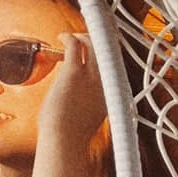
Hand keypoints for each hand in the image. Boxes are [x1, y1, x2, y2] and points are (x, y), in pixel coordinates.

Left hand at [39, 31, 108, 151]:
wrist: (65, 139)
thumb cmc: (72, 133)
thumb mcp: (92, 117)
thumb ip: (94, 104)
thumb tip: (85, 99)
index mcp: (113, 94)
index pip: (116, 66)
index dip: (108, 55)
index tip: (100, 50)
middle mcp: (106, 82)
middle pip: (108, 51)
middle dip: (98, 41)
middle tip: (85, 39)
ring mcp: (92, 76)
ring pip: (92, 44)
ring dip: (83, 37)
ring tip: (73, 37)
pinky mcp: (74, 72)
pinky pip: (75, 46)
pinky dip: (69, 38)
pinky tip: (62, 37)